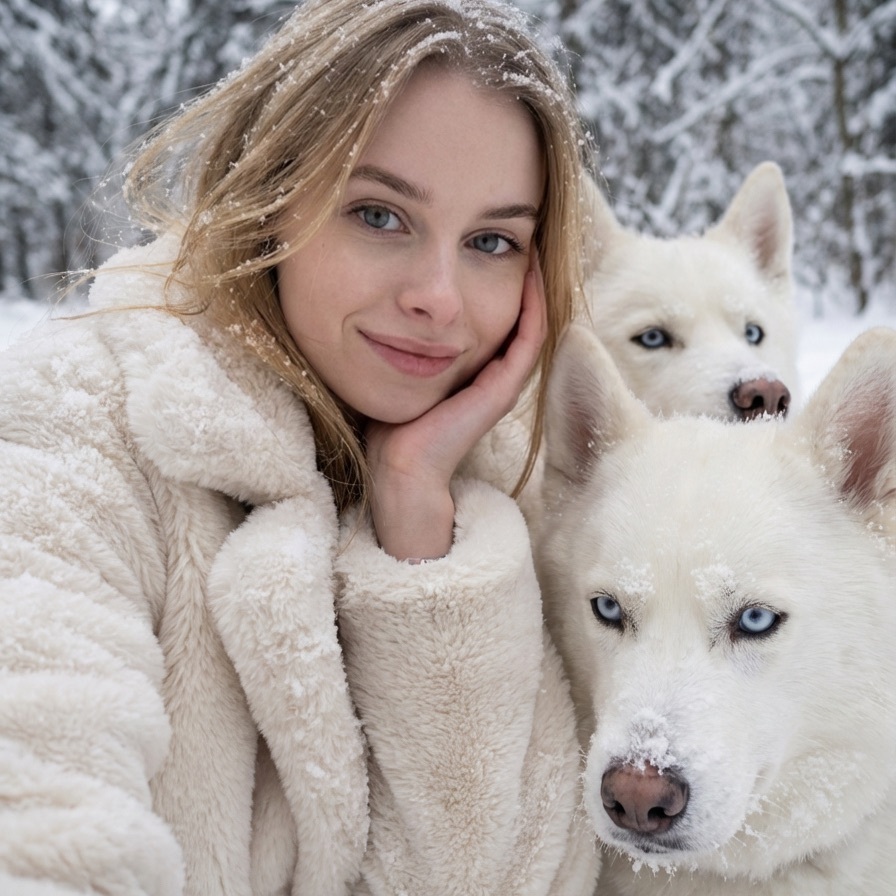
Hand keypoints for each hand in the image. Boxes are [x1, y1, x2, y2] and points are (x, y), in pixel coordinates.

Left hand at [365, 252, 547, 559]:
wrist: (398, 465)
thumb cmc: (390, 422)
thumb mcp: (398, 368)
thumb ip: (402, 340)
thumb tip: (385, 303)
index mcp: (474, 371)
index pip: (497, 316)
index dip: (501, 279)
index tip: (492, 241)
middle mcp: (494, 375)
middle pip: (519, 316)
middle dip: (521, 274)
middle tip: (523, 233)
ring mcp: (502, 382)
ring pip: (532, 322)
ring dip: (535, 282)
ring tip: (533, 242)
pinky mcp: (502, 389)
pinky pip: (529, 336)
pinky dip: (534, 303)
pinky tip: (530, 269)